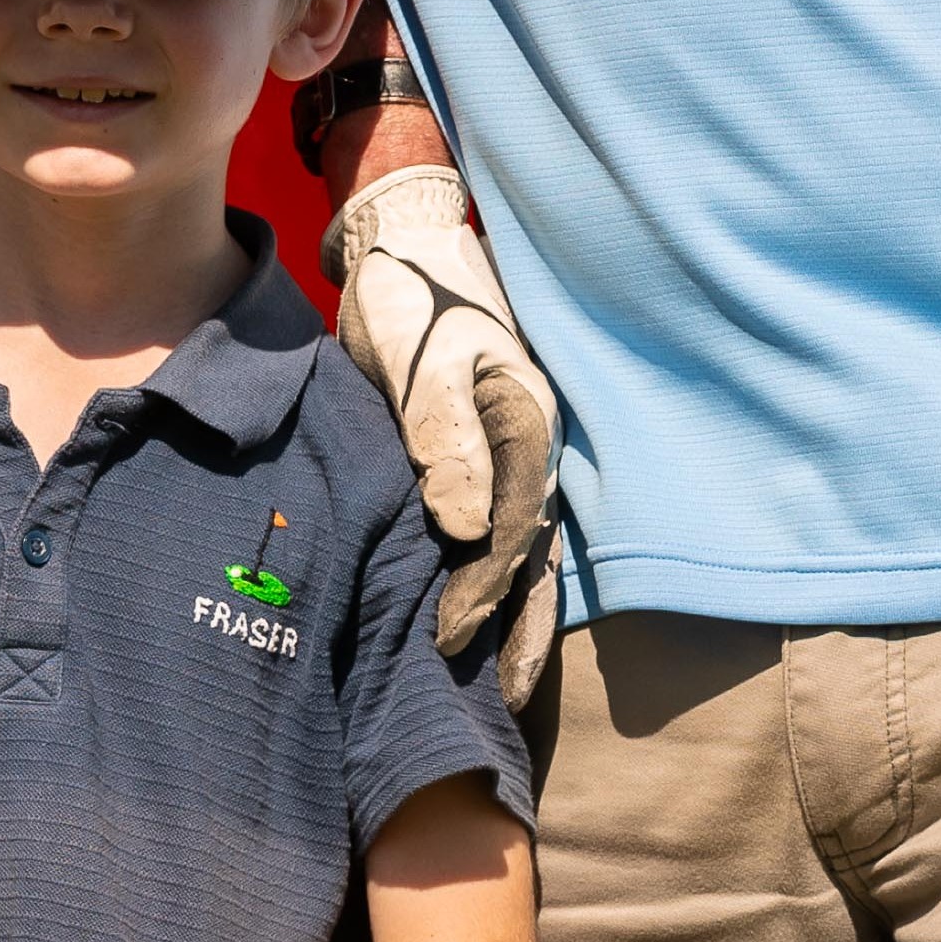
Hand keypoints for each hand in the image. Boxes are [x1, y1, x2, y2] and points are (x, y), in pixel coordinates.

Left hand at [327, 167, 560, 699]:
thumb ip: (441, 433)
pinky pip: (504, 523)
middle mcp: (532, 440)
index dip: (484, 591)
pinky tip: (485, 618)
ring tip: (506, 687)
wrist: (403, 241)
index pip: (514, 528)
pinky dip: (499, 574)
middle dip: (521, 627)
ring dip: (519, 614)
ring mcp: (515, 446)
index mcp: (524, 418)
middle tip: (500, 700)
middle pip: (536, 550)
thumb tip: (467, 527)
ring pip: (529, 545)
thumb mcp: (416, 354)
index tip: (447, 639)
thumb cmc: (408, 294)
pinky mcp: (485, 447)